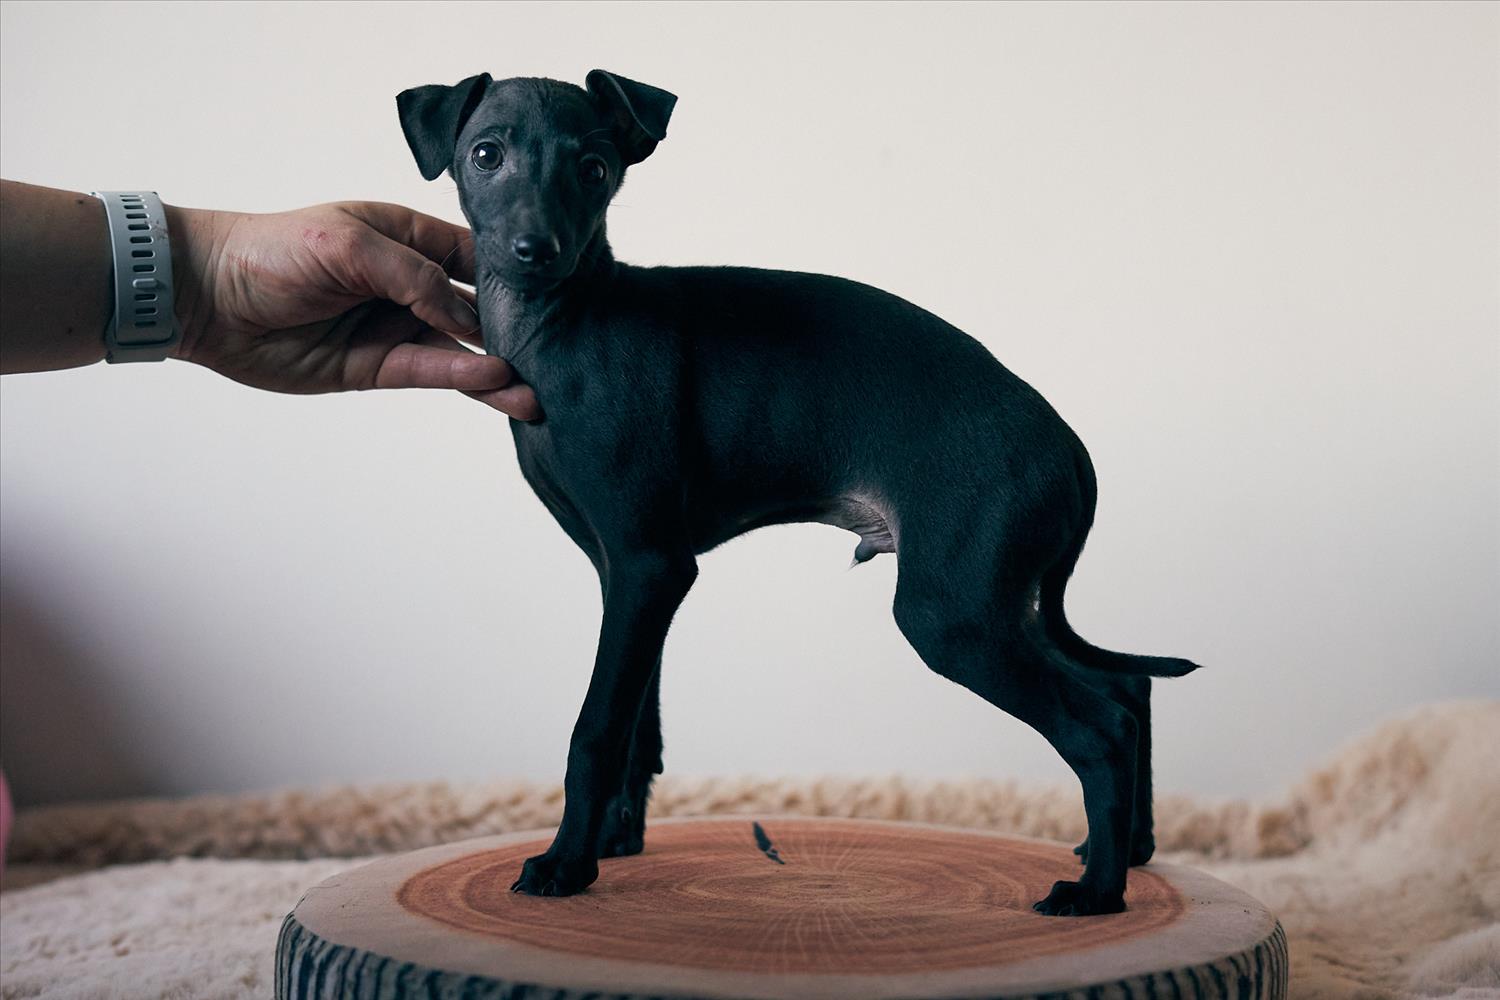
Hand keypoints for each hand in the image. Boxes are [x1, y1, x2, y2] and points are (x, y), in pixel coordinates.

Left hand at [168, 201, 538, 418]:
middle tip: (561, 352)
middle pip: (478, 308)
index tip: (552, 295)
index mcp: (407, 237)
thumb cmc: (272, 251)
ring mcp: (395, 326)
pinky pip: (430, 373)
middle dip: (518, 330)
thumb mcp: (349, 246)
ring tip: (539, 391)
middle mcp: (409, 283)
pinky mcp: (376, 367)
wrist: (206, 298)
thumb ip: (414, 277)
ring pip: (461, 351)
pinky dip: (463, 380)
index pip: (476, 256)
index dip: (512, 276)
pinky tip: (496, 384)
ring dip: (500, 370)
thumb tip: (468, 318)